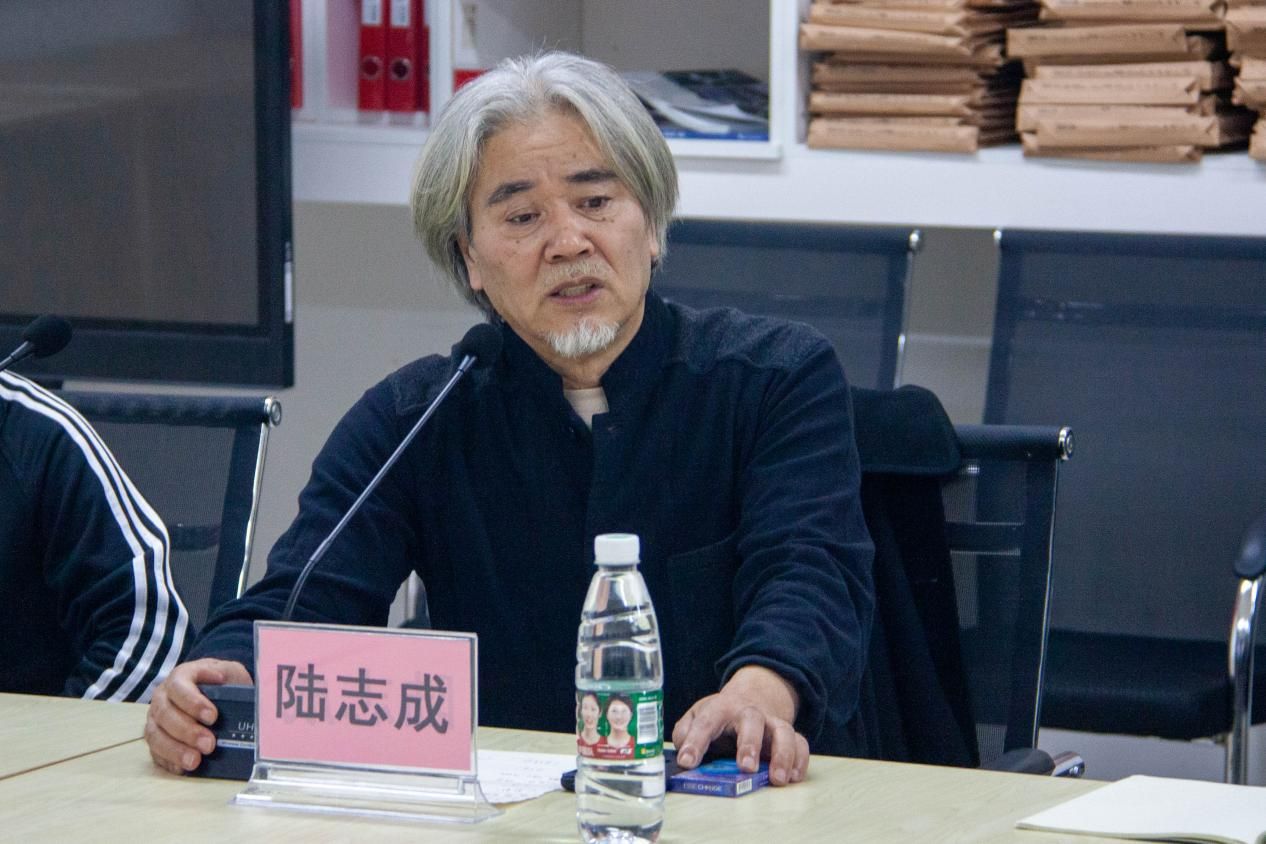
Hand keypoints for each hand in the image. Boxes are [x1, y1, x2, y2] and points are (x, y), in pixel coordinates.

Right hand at [144, 658, 251, 774]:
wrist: (216, 687)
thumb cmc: (222, 681)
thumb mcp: (230, 672)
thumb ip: (233, 679)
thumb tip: (246, 697)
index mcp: (180, 676)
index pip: (178, 687)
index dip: (192, 702)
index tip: (212, 716)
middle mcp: (162, 696)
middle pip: (165, 714)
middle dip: (187, 731)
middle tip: (208, 744)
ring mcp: (156, 719)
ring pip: (156, 735)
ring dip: (175, 750)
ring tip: (195, 761)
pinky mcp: (156, 738)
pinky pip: (155, 752)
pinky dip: (168, 760)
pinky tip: (183, 768)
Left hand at [670, 665, 809, 786]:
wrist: (752, 696)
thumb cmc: (720, 716)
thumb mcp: (698, 717)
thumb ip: (685, 733)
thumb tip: (683, 753)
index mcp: (720, 708)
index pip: (706, 722)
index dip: (695, 742)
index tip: (687, 762)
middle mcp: (748, 713)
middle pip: (752, 721)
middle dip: (750, 744)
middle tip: (746, 767)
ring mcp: (771, 723)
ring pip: (782, 731)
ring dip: (782, 754)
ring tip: (777, 779)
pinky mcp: (787, 735)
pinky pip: (801, 744)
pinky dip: (800, 760)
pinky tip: (794, 777)